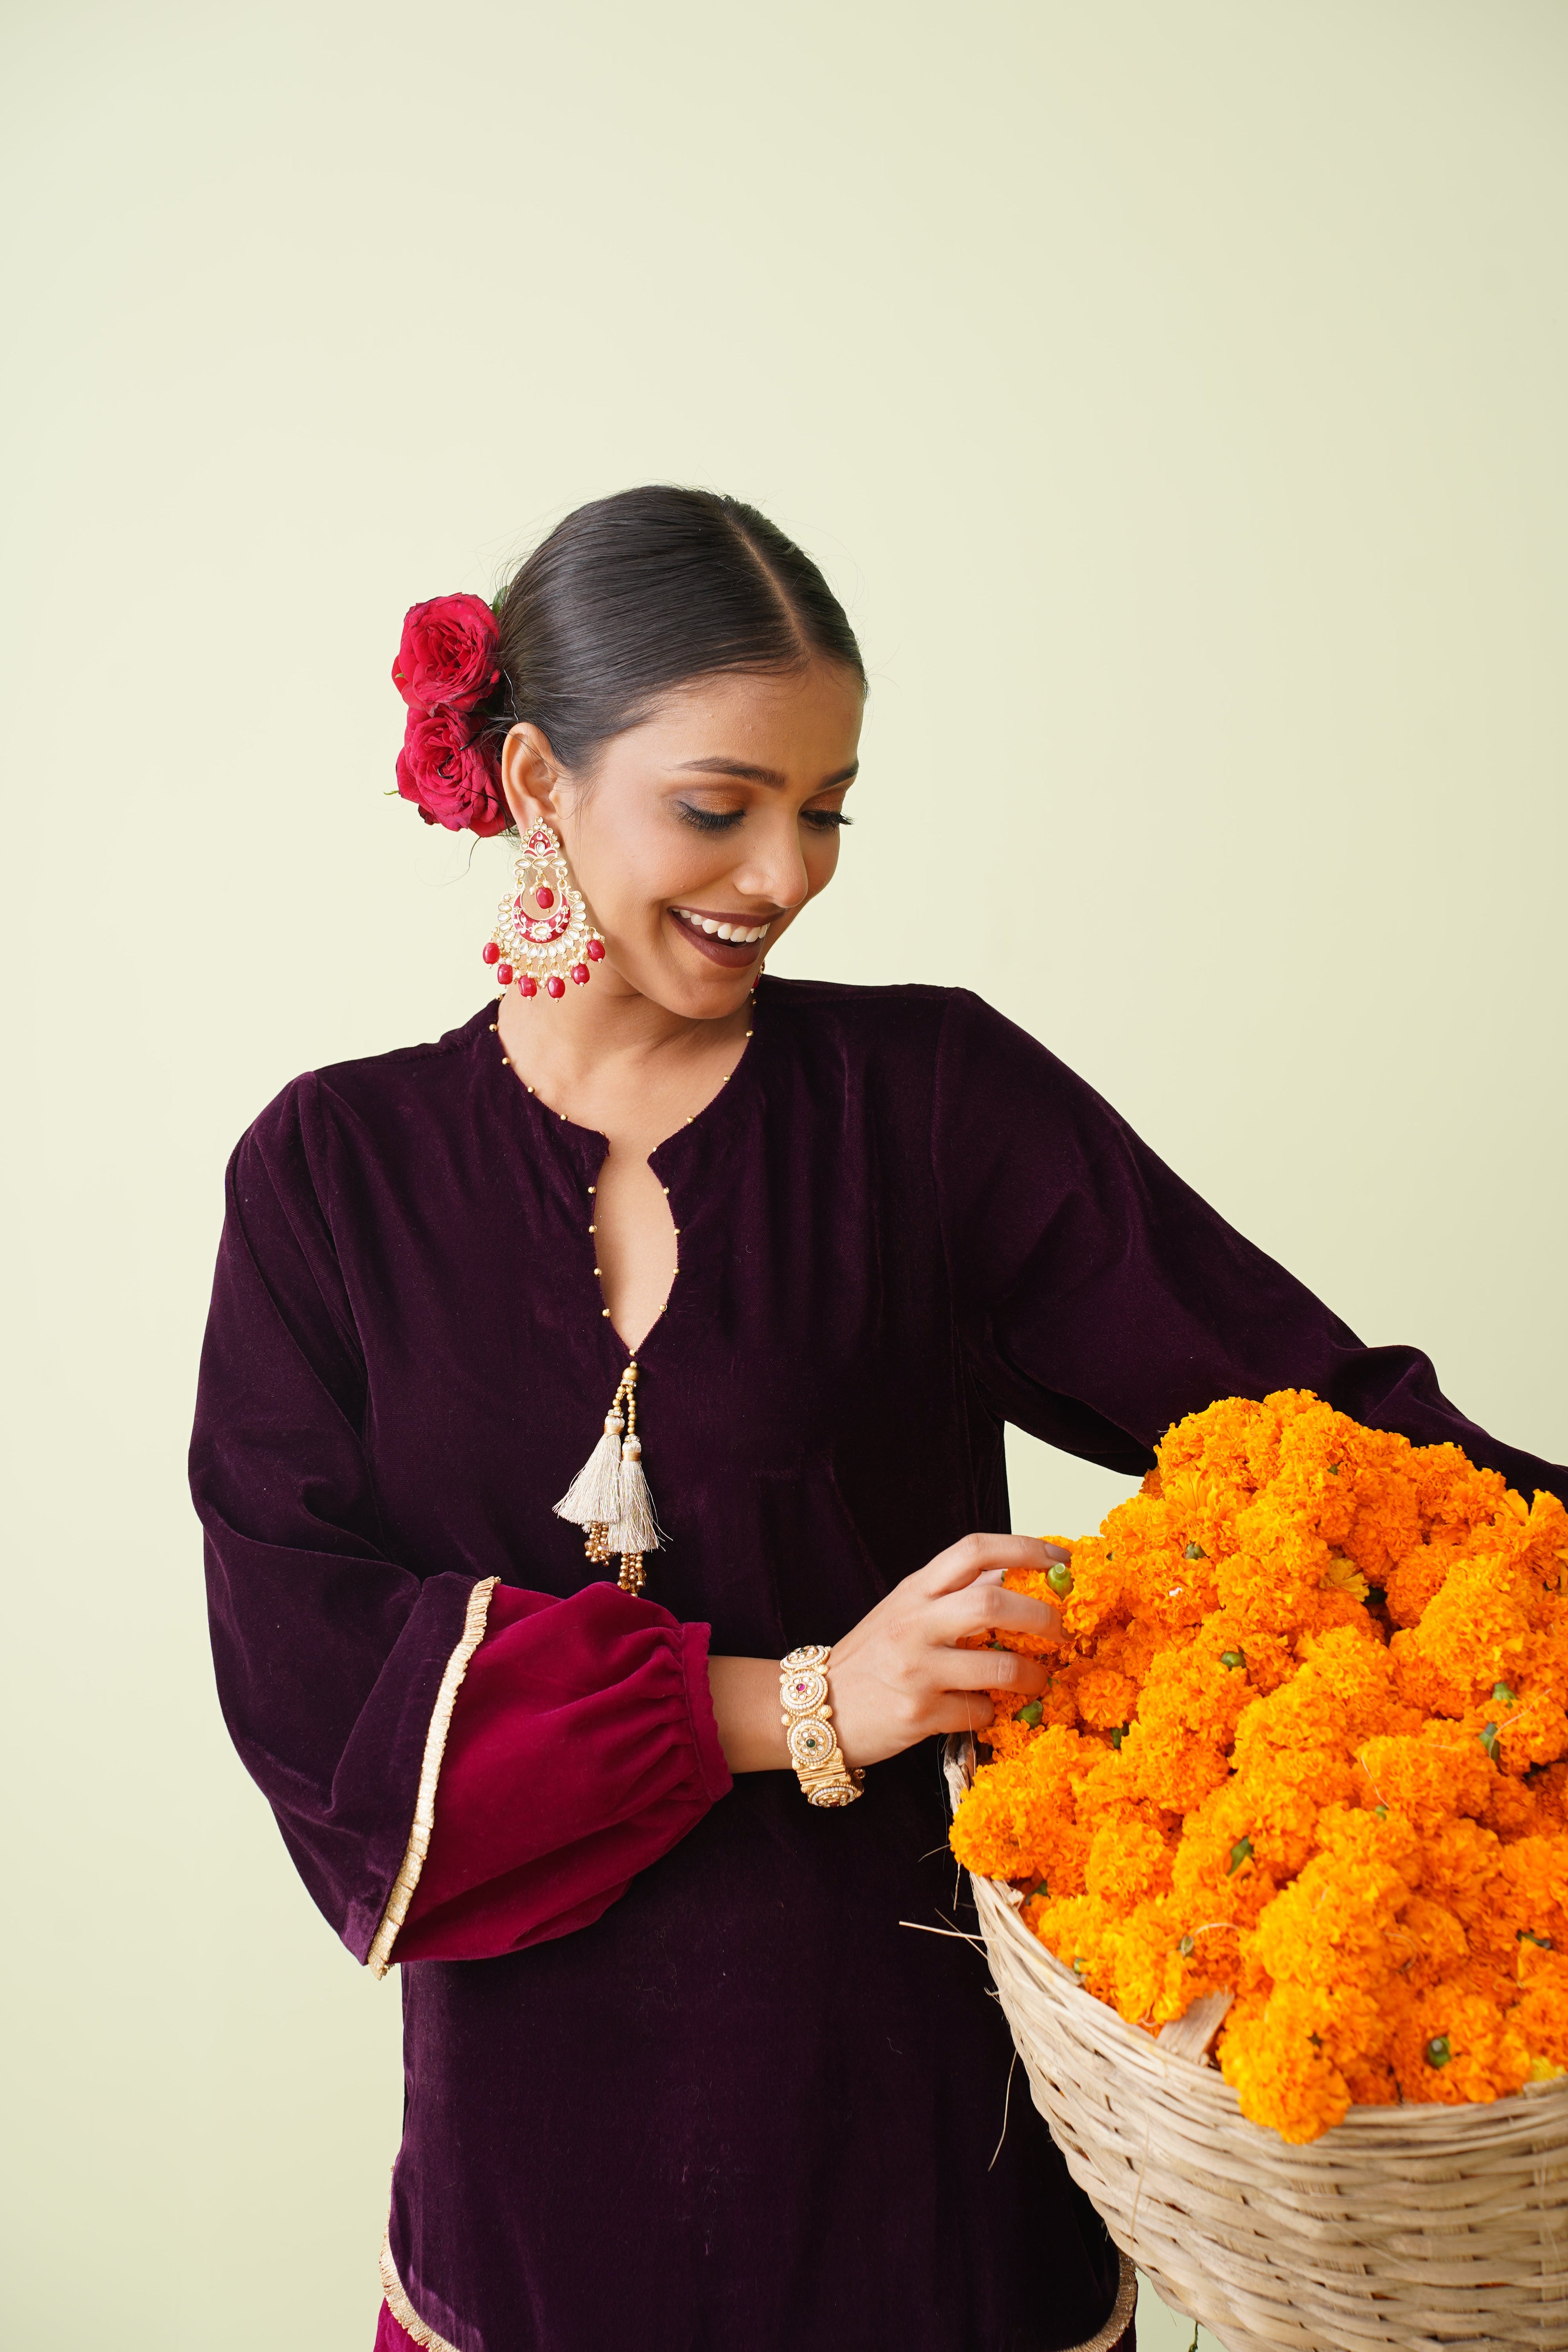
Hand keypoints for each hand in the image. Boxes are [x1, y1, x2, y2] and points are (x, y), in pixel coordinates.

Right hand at [824, 1534, 1065, 1769]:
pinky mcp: (918, 1715)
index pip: (974, 1550)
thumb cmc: (871, 1659)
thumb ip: (952, 1595)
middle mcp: (914, 1623)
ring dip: (1032, 1675)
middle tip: (1062, 1631)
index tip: (1061, 1559)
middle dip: (1042, 1616)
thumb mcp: (905, 1612)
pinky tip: (984, 1710)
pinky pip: (979, 1712)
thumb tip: (1014, 1577)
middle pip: (993, 1602)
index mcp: (914, 1590)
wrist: (817, 1708)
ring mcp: (916, 1670)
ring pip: (998, 1666)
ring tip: (1039, 1680)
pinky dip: (992, 1712)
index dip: (1025, 1548)